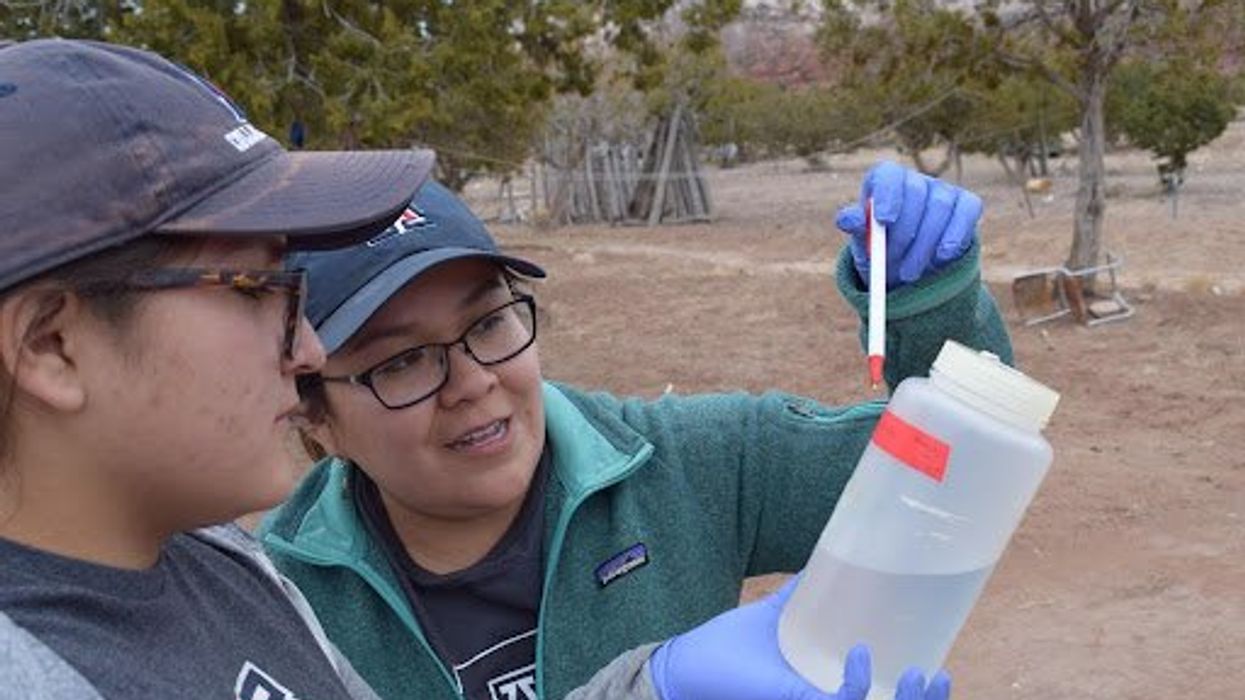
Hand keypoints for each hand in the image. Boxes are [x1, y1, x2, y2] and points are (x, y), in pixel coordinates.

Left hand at [648, 576, 951, 699]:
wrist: (681, 669)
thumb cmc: (723, 654)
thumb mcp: (771, 621)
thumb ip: (798, 596)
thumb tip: (825, 557)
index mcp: (821, 692)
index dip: (918, 698)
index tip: (939, 671)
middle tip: (938, 675)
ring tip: (923, 672)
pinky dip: (856, 685)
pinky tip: (861, 656)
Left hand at [835, 161, 981, 288]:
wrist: (907, 268)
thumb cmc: (879, 249)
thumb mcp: (863, 242)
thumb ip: (856, 228)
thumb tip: (848, 219)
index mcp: (884, 181)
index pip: (888, 175)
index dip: (888, 194)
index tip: (884, 220)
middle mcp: (915, 180)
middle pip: (915, 192)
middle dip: (904, 231)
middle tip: (892, 264)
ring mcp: (942, 190)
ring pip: (940, 206)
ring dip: (924, 244)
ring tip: (908, 274)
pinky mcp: (966, 204)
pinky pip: (966, 211)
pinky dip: (954, 235)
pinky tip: (941, 257)